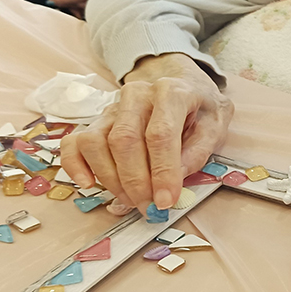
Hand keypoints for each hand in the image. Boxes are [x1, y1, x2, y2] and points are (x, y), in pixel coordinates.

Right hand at [60, 53, 233, 211]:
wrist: (182, 84)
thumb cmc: (200, 109)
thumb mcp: (216, 125)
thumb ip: (198, 151)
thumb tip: (174, 179)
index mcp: (171, 91)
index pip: (160, 133)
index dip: (161, 171)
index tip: (165, 201)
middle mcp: (136, 95)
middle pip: (124, 140)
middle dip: (135, 181)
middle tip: (148, 207)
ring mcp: (112, 107)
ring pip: (96, 142)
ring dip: (110, 178)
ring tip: (131, 199)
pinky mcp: (97, 120)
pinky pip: (75, 142)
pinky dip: (75, 166)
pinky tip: (89, 184)